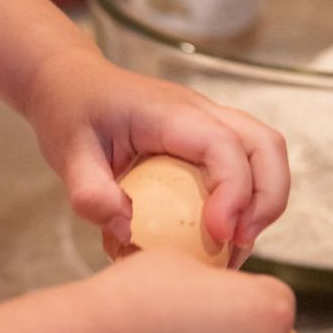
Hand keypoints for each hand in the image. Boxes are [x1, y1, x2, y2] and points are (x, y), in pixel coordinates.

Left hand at [25, 46, 288, 261]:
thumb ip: (90, 195)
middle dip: (266, 200)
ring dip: (261, 203)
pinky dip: (244, 203)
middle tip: (238, 245)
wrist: (69, 83)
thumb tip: (126, 232)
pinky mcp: (206, 141)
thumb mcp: (66, 154)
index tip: (219, 235)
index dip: (234, 191)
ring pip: (265, 154)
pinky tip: (215, 237)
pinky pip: (244, 167)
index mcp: (168, 112)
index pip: (223, 145)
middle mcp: (199, 112)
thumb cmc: (69, 113)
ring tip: (232, 249)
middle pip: (266, 145)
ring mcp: (208, 124)